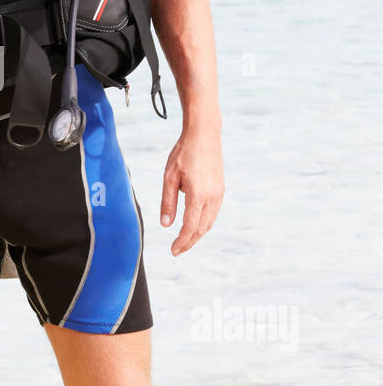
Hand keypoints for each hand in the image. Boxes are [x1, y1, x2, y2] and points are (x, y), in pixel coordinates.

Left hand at [160, 129, 223, 255]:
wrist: (204, 134)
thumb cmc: (184, 153)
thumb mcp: (169, 177)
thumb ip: (168, 202)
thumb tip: (166, 224)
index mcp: (198, 195)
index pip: (190, 226)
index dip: (182, 241)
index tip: (173, 250)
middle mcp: (212, 196)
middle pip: (201, 228)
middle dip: (189, 241)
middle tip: (177, 250)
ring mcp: (219, 193)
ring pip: (209, 221)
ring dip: (197, 233)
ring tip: (184, 240)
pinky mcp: (221, 188)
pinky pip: (213, 212)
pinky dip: (203, 222)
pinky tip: (194, 223)